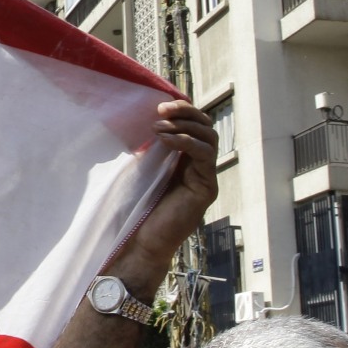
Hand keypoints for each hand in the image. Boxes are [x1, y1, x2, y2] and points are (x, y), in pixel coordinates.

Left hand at [117, 101, 218, 281]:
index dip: (181, 110)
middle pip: (205, 126)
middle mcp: (200, 166)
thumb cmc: (137, 207)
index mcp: (186, 158)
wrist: (142, 241)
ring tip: (158, 127)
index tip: (158, 105)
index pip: (194, 124)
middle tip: (161, 110)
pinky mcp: (207, 188)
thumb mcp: (142, 168)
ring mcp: (207, 177)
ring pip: (209, 137)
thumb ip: (148, 146)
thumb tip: (137, 117)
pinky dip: (187, 142)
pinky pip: (205, 156)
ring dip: (184, 126)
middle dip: (185, 112)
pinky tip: (166, 139)